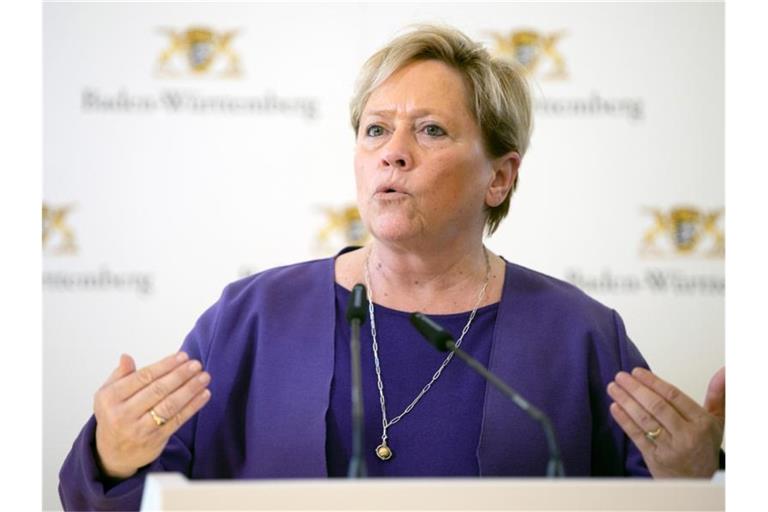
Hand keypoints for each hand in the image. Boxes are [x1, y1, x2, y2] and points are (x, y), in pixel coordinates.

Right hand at [93, 352, 211, 478]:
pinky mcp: (155, 440)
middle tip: (197, 364)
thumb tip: (126, 357)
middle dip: (180, 375)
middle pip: (158, 390)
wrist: (113, 454)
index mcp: (110, 398)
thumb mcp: (108, 394)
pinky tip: (204, 394)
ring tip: (204, 377)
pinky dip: (193, 406)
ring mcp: (139, 429)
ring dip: (190, 389)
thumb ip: (120, 375)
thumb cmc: (114, 416)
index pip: (142, 377)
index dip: (165, 365)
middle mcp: (123, 414)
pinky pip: (177, 420)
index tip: (183, 356)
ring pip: (169, 406)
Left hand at [607, 366, 724, 477]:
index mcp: (702, 423)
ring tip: (613, 387)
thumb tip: (724, 371)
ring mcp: (670, 448)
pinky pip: (637, 436)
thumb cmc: (702, 447)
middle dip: (636, 388)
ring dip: (626, 401)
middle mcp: (686, 435)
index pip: (674, 396)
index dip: (653, 382)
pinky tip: (615, 407)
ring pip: (645, 420)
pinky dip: (624, 420)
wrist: (696, 481)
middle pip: (657, 406)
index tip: (637, 371)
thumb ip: (716, 395)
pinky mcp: (654, 458)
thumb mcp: (716, 421)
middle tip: (621, 376)